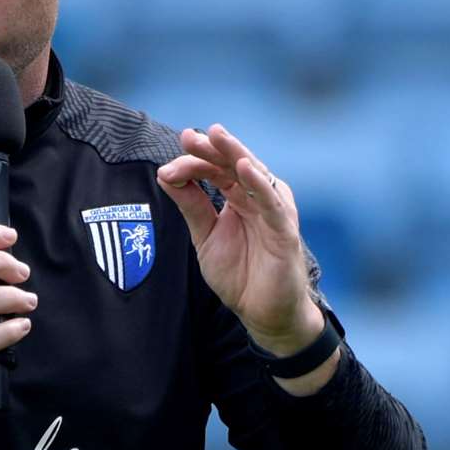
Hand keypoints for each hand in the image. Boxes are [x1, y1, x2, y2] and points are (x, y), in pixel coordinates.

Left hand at [155, 124, 322, 353]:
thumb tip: (164, 174)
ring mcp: (274, 210)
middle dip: (211, 148)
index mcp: (239, 196)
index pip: (215, 170)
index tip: (166, 169)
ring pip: (254, 174)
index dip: (192, 164)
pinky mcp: (285, 229)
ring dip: (234, 154)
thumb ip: (191, 205)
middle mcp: (258, 197)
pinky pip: (272, 202)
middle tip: (188, 136)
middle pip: (233, 164)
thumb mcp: (205, 236)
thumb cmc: (239, 273)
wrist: (263, 313)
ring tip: (217, 136)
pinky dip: (259, 183)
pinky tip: (245, 168)